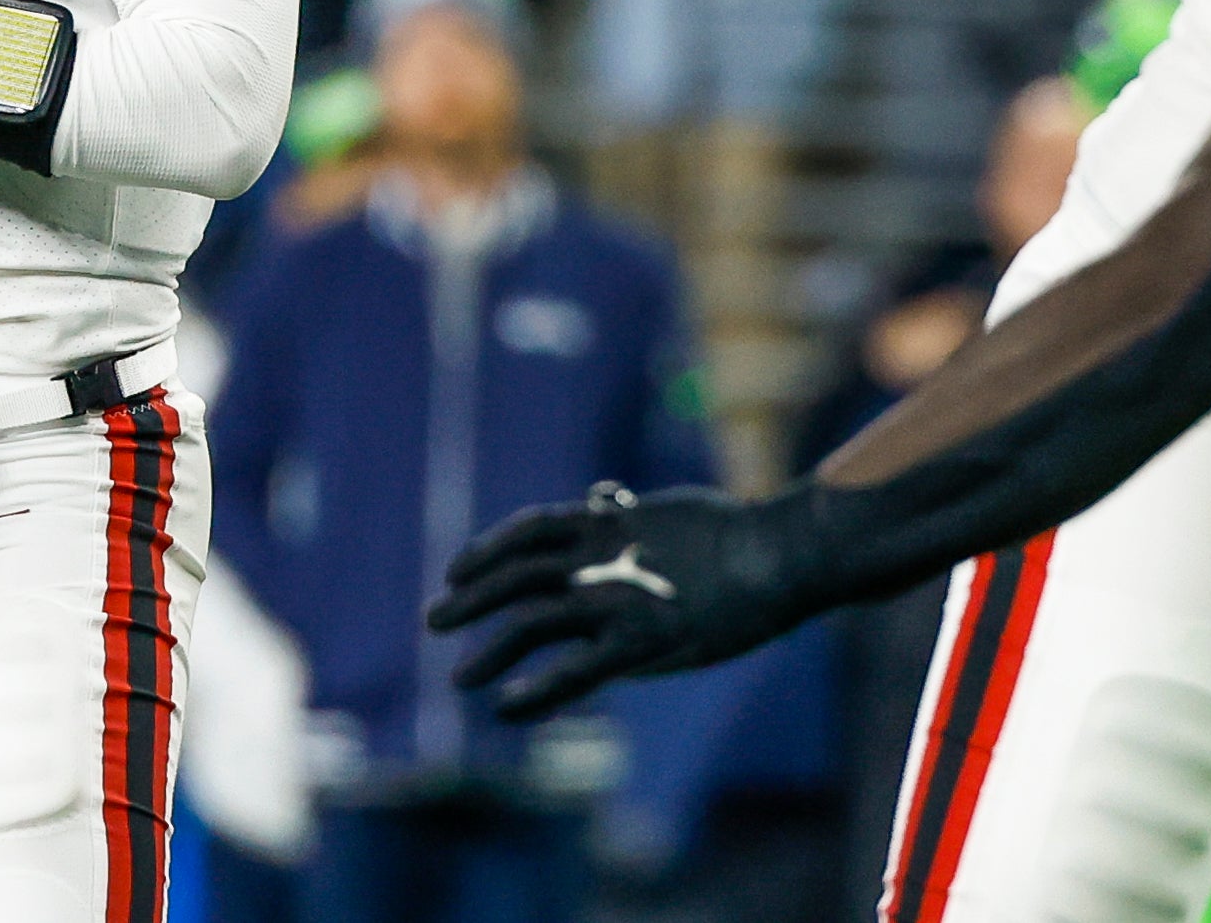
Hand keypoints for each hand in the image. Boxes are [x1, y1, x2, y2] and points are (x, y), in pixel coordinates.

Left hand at [424, 482, 829, 719]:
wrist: (775, 555)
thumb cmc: (732, 534)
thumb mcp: (668, 513)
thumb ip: (628, 516)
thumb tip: (602, 502)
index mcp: (604, 526)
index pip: (527, 532)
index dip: (487, 550)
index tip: (457, 572)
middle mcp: (597, 560)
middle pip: (515, 575)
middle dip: (468, 599)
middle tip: (435, 620)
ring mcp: (615, 601)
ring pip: (531, 624)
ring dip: (489, 652)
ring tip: (460, 679)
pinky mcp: (640, 643)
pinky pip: (575, 672)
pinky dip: (537, 691)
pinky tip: (508, 708)